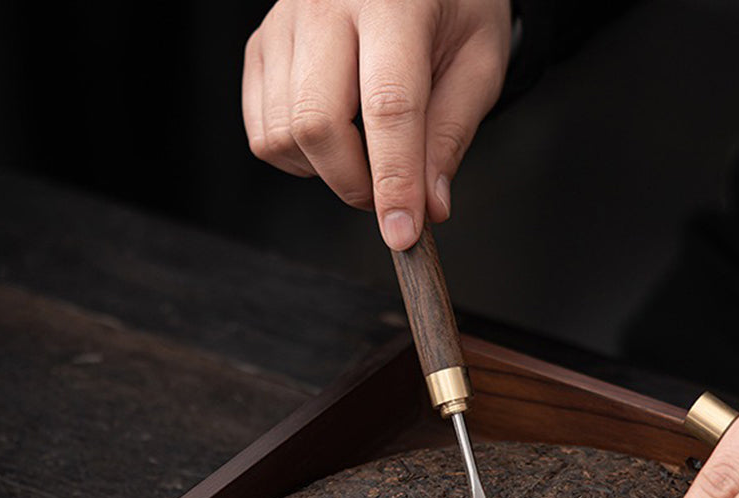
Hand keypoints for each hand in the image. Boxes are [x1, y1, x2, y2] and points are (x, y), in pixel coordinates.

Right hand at [243, 0, 511, 248]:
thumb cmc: (450, 7)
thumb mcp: (478, 63)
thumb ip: (451, 135)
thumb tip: (428, 206)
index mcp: (393, 0)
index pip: (388, 107)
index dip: (394, 181)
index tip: (403, 234)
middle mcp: (326, 2)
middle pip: (317, 123)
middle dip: (354, 183)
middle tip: (390, 195)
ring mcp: (284, 23)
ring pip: (283, 135)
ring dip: (327, 173)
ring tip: (365, 153)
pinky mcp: (260, 47)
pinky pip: (263, 132)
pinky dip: (298, 158)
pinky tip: (333, 139)